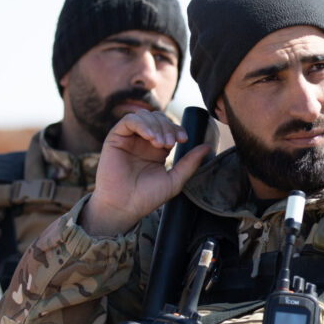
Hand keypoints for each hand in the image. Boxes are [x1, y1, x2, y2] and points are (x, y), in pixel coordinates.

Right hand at [81, 110, 211, 236]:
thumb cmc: (147, 197)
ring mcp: (129, 139)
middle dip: (168, 127)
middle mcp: (142, 141)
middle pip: (158, 118)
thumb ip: (190, 163)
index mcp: (157, 149)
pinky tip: (149, 137)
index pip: (169, 127)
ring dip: (156, 126)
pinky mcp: (115, 138)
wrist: (125, 207)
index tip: (183, 139)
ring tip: (160, 143)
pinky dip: (142, 124)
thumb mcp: (174, 180)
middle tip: (170, 143)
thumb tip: (207, 147)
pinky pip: (129, 121)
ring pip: (144, 116)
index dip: (177, 129)